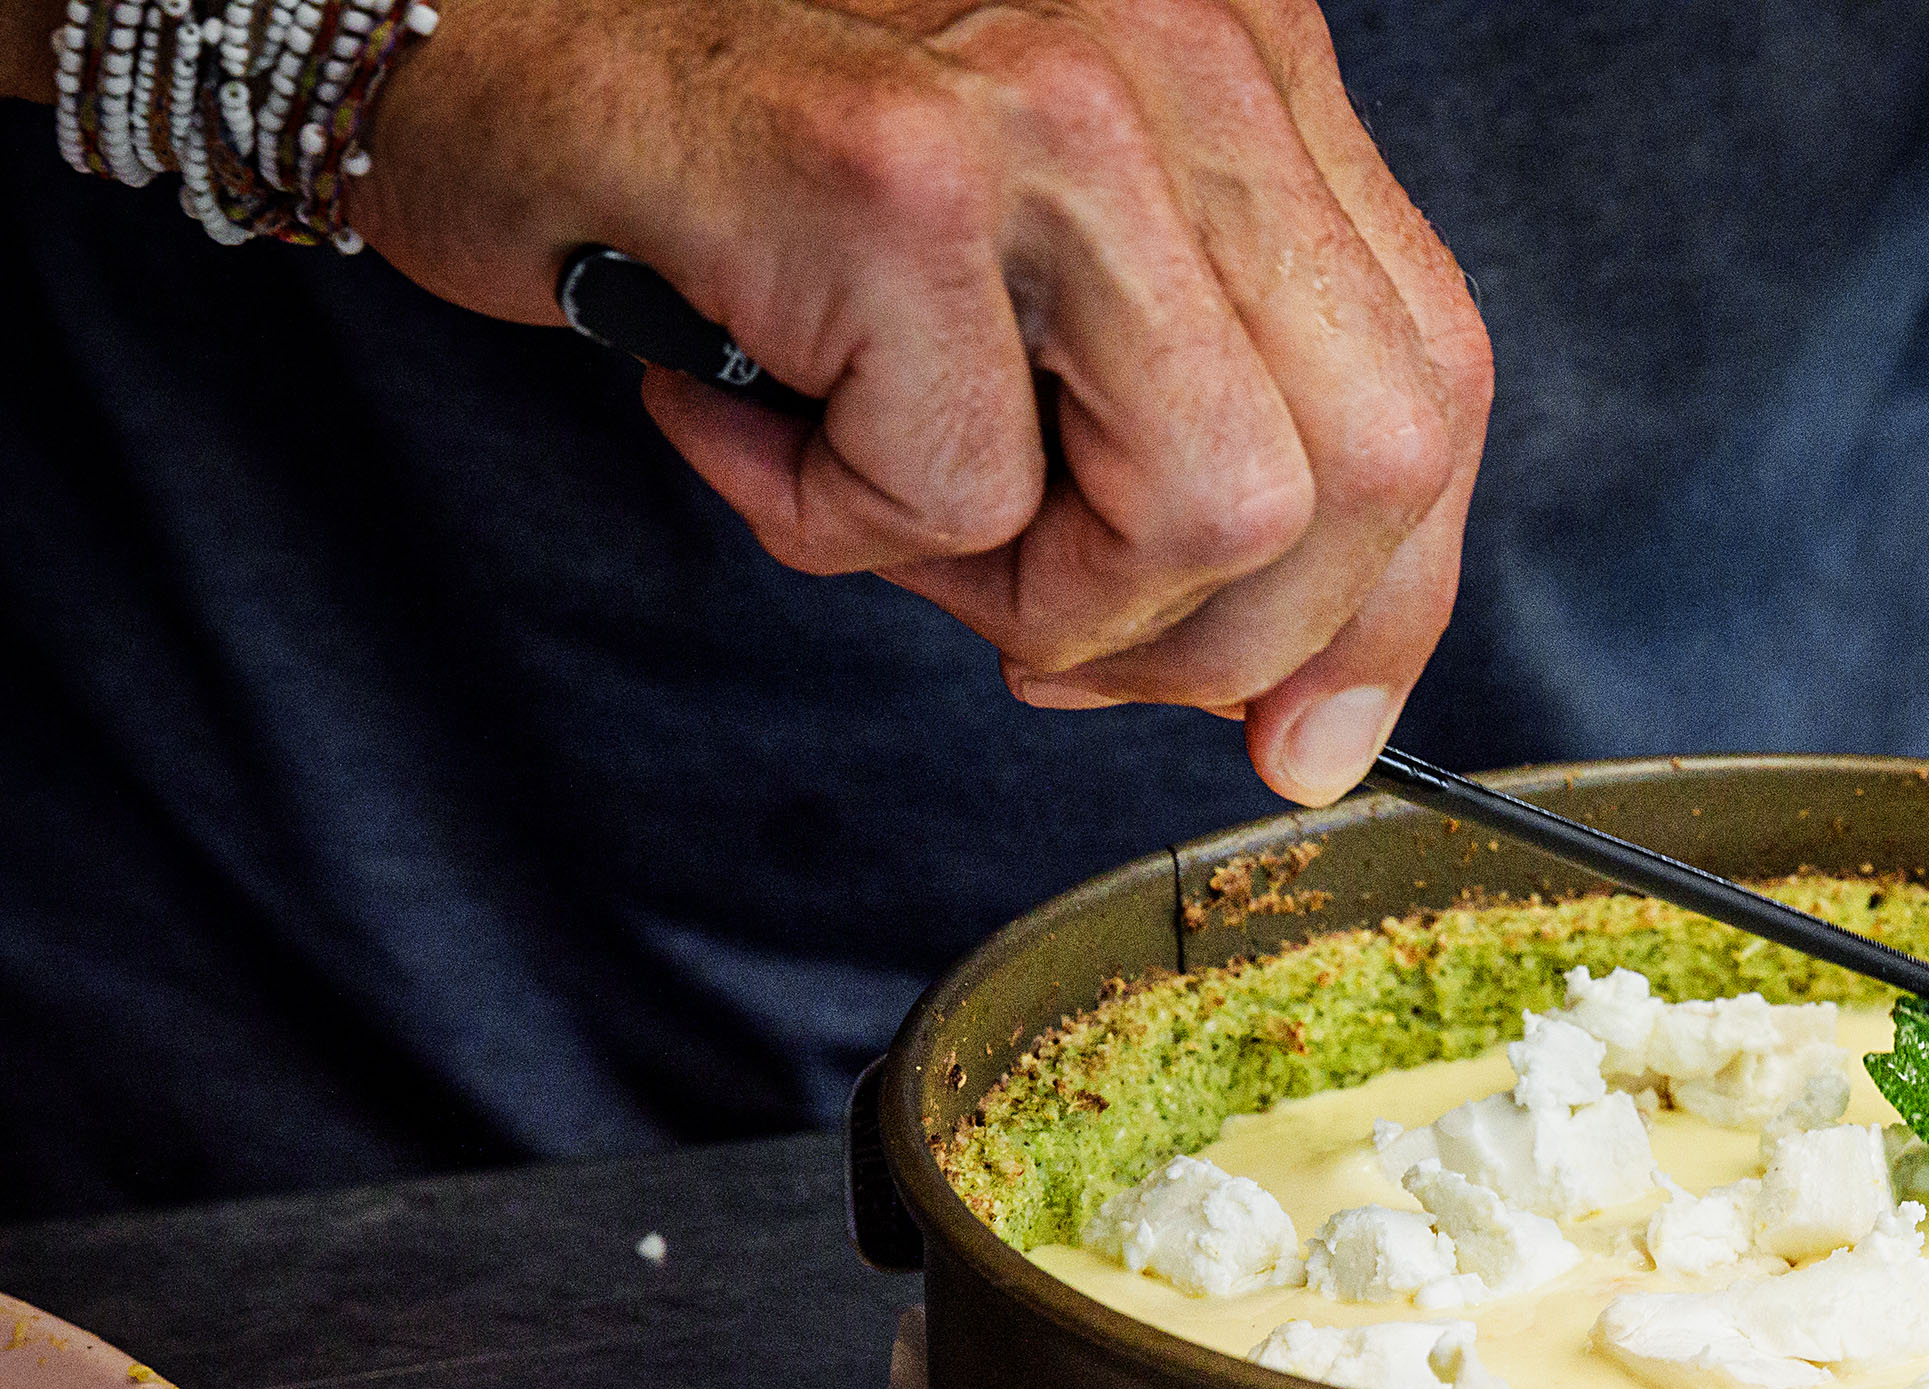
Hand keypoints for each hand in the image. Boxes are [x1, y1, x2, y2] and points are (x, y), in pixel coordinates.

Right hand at [350, 0, 1489, 801]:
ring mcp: (1056, 95)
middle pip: (1364, 468)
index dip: (1391, 598)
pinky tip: (737, 401)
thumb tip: (1315, 735)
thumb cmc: (743, 174)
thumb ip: (1203, 445)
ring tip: (877, 497)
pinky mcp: (893, 176)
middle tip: (1041, 633)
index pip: (1435, 378)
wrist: (450, 24)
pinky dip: (833, 521)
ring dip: (1037, 594)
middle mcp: (1186, 43)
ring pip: (1210, 507)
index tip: (1310, 726)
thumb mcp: (1037, 282)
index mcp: (1248, 56)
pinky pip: (963, 498)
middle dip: (1215, 636)